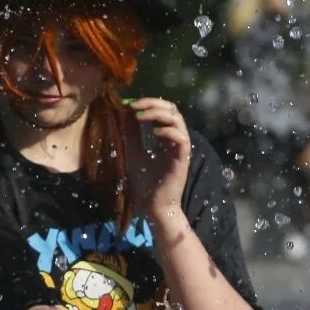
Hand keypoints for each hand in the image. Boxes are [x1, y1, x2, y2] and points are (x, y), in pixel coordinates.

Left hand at [120, 97, 190, 221]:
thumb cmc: (145, 183)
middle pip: (173, 110)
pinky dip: (168, 132)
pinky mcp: (183, 159)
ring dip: (159, 114)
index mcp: (165, 137)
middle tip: (135, 105)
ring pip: (178, 120)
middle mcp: (175, 140)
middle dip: (154, 103)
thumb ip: (131, 133)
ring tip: (141, 117)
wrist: (153, 206)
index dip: (149, 103)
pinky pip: (181, 139)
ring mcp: (180, 149)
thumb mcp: (133, 152)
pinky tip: (154, 134)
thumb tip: (125, 111)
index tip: (129, 105)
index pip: (163, 111)